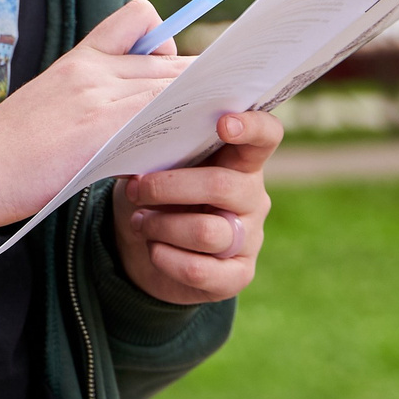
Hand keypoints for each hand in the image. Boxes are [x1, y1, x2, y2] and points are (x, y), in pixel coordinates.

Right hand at [0, 0, 183, 240]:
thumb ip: (91, 95)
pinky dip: (180, 132)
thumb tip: (136, 109)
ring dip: (198, 109)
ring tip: (207, 134)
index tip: (169, 72)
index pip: (141, 17)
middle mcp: (91, 68)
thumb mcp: (50, 103)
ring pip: (171, 86)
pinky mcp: (99, 130)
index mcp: (79, 57)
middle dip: (198, 84)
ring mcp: (96, 97)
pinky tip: (183, 155)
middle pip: (170, 58)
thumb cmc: (8, 150)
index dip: (167, 41)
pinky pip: (157, 117)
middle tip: (210, 111)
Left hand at [111, 109, 282, 304]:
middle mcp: (252, 197)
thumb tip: (133, 148)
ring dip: (160, 225)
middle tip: (136, 190)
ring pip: (205, 231)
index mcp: (239, 161)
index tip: (223, 123)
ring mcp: (249, 238)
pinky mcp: (236, 275)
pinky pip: (200, 270)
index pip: (265, 136)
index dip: (252, 126)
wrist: (145, 250)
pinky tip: (153, 249)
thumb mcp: (155, 168)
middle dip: (167, 186)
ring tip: (140, 222)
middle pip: (221, 185)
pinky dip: (165, 258)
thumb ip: (159, 153)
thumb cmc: (156, 196)